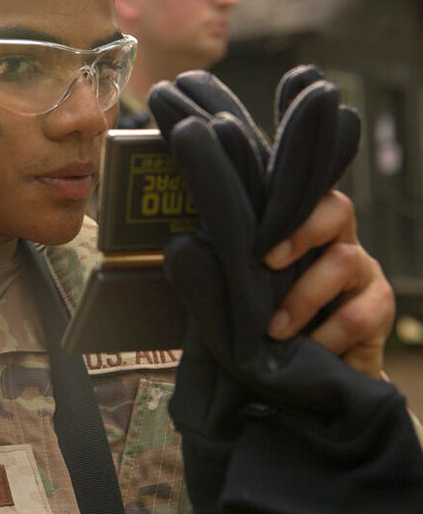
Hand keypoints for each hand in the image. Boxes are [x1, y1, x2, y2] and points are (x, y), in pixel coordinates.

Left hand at [264, 190, 393, 379]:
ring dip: (303, 299)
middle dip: (300, 236)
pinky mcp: (379, 316)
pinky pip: (355, 318)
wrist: (316, 372)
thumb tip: (191, 252)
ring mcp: (368, 278)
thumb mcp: (265, 291)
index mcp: (315, 235)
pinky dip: (324, 338)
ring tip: (274, 330)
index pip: (314, 197)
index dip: (294, 212)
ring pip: (345, 264)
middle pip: (337, 213)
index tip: (263, 247)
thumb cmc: (280, 321)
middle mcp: (346, 246)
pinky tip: (304, 352)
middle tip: (268, 265)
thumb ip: (245, 270)